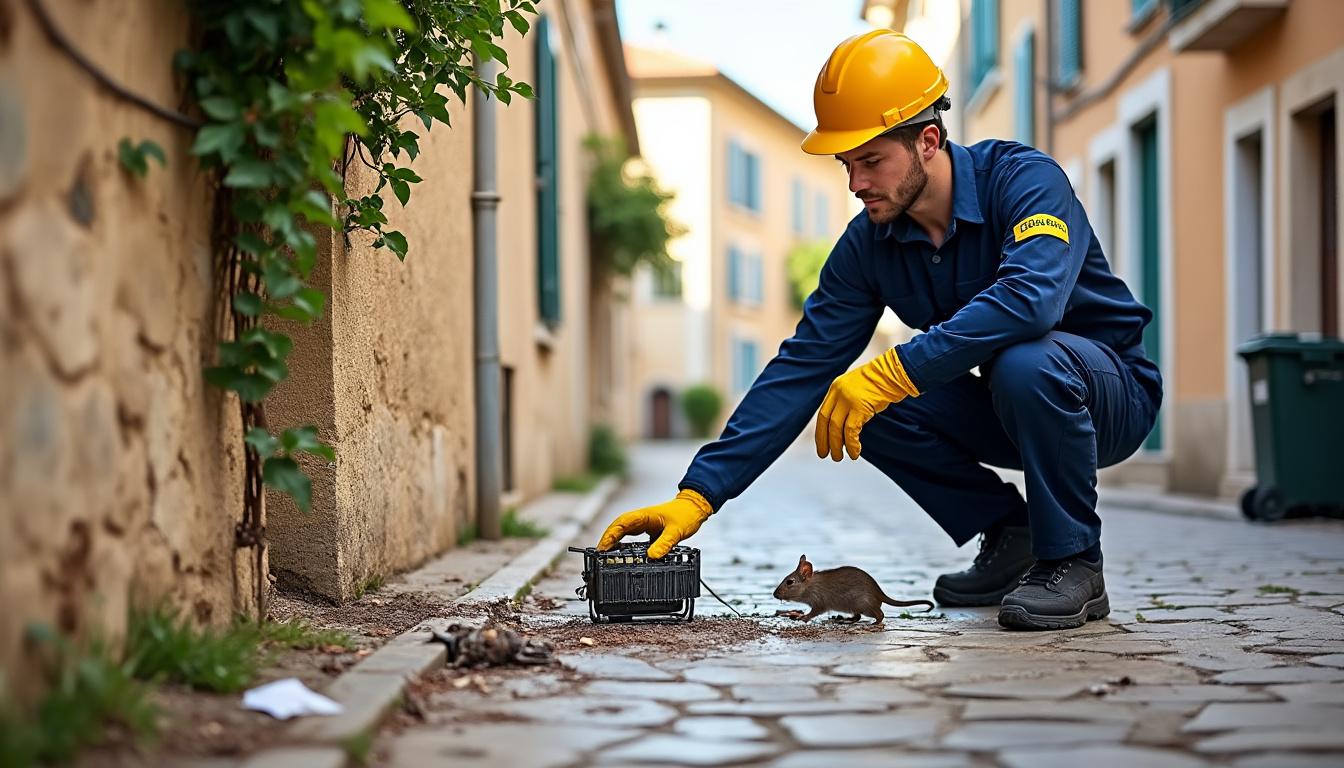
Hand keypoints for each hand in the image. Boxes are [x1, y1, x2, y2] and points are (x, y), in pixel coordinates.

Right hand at [596, 489, 713, 558]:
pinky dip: (622, 544)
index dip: (610, 535)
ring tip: (603, 557)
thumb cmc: (685, 515)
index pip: (622, 523)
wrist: (694, 508)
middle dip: (606, 540)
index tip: (603, 547)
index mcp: (644, 515)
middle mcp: (640, 518)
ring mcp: (642, 523)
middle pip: (617, 527)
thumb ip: (665, 543)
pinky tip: (619, 554)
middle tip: (598, 555)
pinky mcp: (646, 529)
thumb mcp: (676, 531)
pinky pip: (630, 536)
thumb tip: (652, 557)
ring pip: (622, 532)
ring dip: (612, 542)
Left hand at [815, 347, 919, 460]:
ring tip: (839, 457)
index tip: (822, 443)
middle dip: (824, 440)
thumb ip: (846, 401)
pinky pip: (851, 431)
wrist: (894, 372)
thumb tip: (842, 422)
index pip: (823, 413)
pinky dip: (852, 444)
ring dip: (837, 445)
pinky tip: (854, 453)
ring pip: (836, 428)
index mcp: (835, 388)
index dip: (821, 431)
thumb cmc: (881, 382)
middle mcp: (838, 393)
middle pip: (825, 421)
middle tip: (825, 455)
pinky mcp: (860, 407)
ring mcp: (848, 399)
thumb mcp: (856, 387)